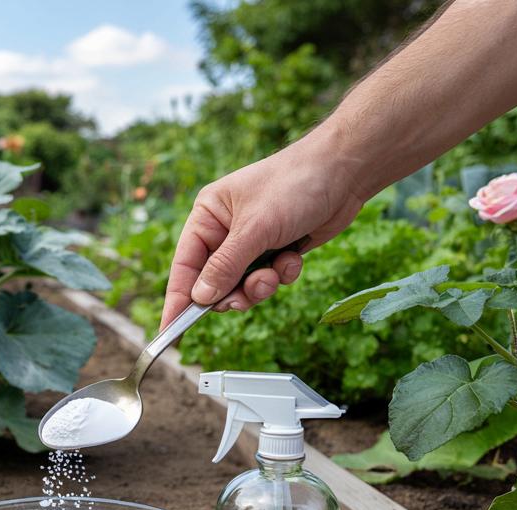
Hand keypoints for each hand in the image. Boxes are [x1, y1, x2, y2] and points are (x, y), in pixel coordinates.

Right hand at [159, 136, 365, 328]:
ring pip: (243, 284)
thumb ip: (225, 266)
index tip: (170, 331)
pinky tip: (295, 257)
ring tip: (276, 273)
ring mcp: (253, 241)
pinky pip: (270, 277)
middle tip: (243, 299)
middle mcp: (225, 230)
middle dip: (232, 292)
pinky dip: (282, 273)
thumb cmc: (294, 185)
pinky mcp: (278, 249)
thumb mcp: (255, 229)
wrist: (346, 171)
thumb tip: (200, 299)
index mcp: (208, 216)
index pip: (185, 265)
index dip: (178, 299)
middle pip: (214, 281)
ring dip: (260, 286)